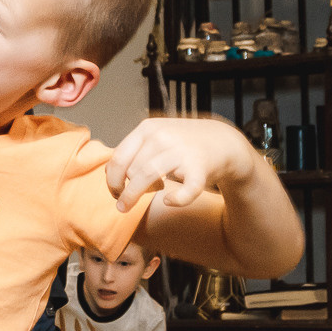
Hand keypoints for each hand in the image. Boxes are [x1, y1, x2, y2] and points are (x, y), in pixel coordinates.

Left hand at [105, 117, 260, 212]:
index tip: (115, 192)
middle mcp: (162, 136)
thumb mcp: (155, 136)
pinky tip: (170, 201)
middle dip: (125, 191)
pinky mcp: (200, 167)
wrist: (222, 142)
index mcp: (147, 128)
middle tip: (125, 202)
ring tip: (138, 202)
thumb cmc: (183, 144)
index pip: (118, 158)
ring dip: (138, 196)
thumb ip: (133, 150)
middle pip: (131, 171)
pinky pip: (186, 190)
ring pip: (147, 178)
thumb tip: (109, 173)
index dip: (111, 180)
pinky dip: (177, 200)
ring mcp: (181, 151)